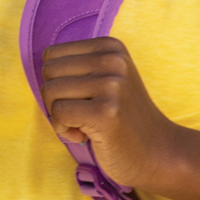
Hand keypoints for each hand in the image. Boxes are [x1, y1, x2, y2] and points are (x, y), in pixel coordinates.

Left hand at [39, 36, 182, 190]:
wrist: (159, 152)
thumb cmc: (123, 119)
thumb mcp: (107, 79)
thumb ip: (78, 67)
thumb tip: (40, 64)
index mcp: (110, 47)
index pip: (51, 55)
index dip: (58, 81)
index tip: (82, 98)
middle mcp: (112, 60)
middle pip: (48, 71)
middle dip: (55, 98)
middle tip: (81, 114)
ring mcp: (111, 85)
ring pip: (49, 92)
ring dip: (59, 116)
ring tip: (86, 124)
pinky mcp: (106, 112)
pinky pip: (58, 114)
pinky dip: (63, 130)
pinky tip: (86, 136)